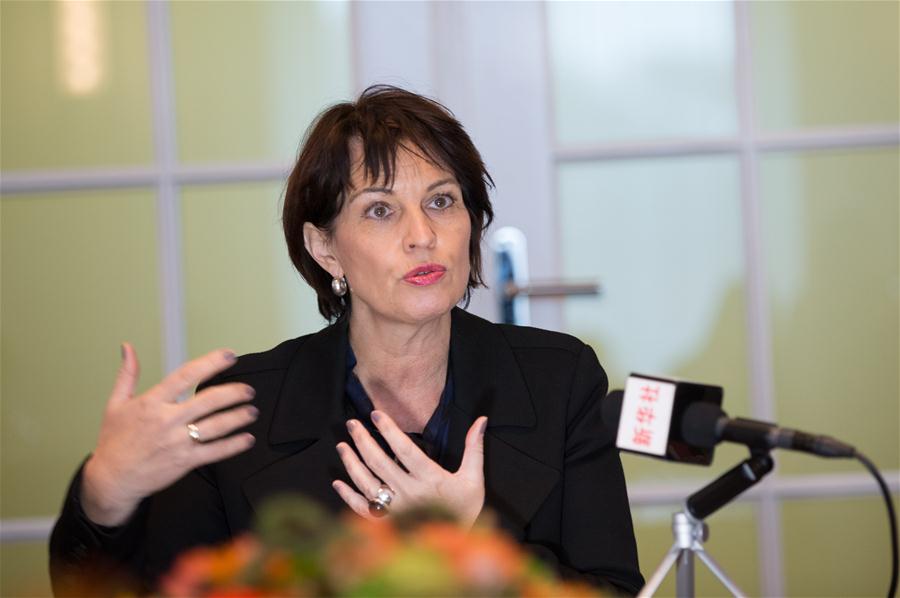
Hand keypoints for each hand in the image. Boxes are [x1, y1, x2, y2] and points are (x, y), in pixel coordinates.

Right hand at [81, 343, 257, 526]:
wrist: (111, 480)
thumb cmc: (114, 441)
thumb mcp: (115, 404)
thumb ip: (127, 374)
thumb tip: (128, 347)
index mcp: (152, 403)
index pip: (186, 376)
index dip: (210, 363)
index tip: (229, 355)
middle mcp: (167, 421)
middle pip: (209, 401)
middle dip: (234, 393)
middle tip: (248, 390)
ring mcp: (177, 442)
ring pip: (216, 426)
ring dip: (238, 417)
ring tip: (252, 411)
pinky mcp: (184, 462)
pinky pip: (215, 452)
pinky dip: (234, 445)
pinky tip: (247, 438)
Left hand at [332, 410, 487, 528]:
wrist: (456, 548)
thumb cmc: (465, 510)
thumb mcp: (474, 479)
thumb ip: (474, 448)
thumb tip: (482, 420)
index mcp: (430, 480)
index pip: (405, 449)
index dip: (389, 430)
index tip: (376, 414)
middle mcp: (409, 493)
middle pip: (379, 462)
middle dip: (363, 440)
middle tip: (352, 423)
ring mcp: (395, 510)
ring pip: (366, 483)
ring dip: (351, 463)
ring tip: (342, 445)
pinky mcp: (386, 524)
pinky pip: (362, 509)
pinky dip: (348, 497)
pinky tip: (338, 482)